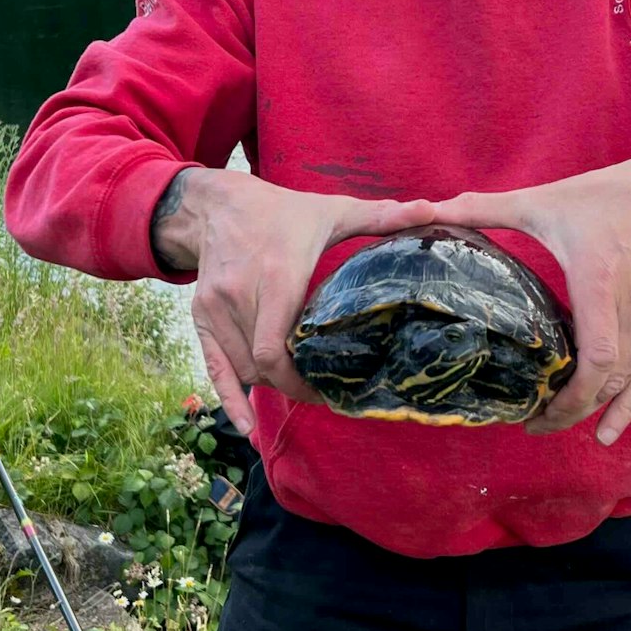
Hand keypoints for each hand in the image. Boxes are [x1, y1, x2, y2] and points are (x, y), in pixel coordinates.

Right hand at [154, 170, 436, 434]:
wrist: (219, 204)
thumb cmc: (283, 211)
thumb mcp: (332, 210)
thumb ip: (380, 216)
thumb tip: (429, 210)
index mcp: (276, 275)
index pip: (276, 349)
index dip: (300, 381)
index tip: (329, 389)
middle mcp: (240, 294)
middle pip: (262, 366)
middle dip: (291, 385)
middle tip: (322, 393)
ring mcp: (216, 307)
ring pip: (242, 368)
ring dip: (269, 385)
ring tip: (298, 387)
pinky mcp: (201, 314)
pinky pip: (214, 366)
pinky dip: (229, 398)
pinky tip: (244, 426)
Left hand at [430, 148, 630, 443]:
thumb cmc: (609, 195)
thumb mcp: (546, 199)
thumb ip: (487, 207)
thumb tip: (433, 209)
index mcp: (599, 282)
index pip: (597, 359)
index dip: (569, 396)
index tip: (535, 413)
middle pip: (606, 381)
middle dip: (569, 410)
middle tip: (531, 423)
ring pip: (626, 382)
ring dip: (591, 408)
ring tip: (553, 421)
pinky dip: (627, 406)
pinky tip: (607, 433)